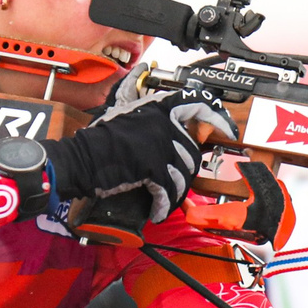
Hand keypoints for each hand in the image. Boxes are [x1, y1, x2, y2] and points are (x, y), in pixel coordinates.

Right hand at [46, 89, 234, 225]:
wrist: (80, 160)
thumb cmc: (99, 141)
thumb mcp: (124, 113)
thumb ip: (146, 108)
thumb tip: (161, 97)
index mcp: (157, 107)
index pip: (197, 103)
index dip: (216, 117)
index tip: (227, 130)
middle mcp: (161, 123)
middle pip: (190, 151)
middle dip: (184, 171)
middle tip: (173, 181)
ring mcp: (158, 144)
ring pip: (183, 173)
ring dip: (175, 190)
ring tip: (163, 197)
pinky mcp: (153, 167)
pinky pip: (168, 190)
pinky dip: (163, 205)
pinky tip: (157, 210)